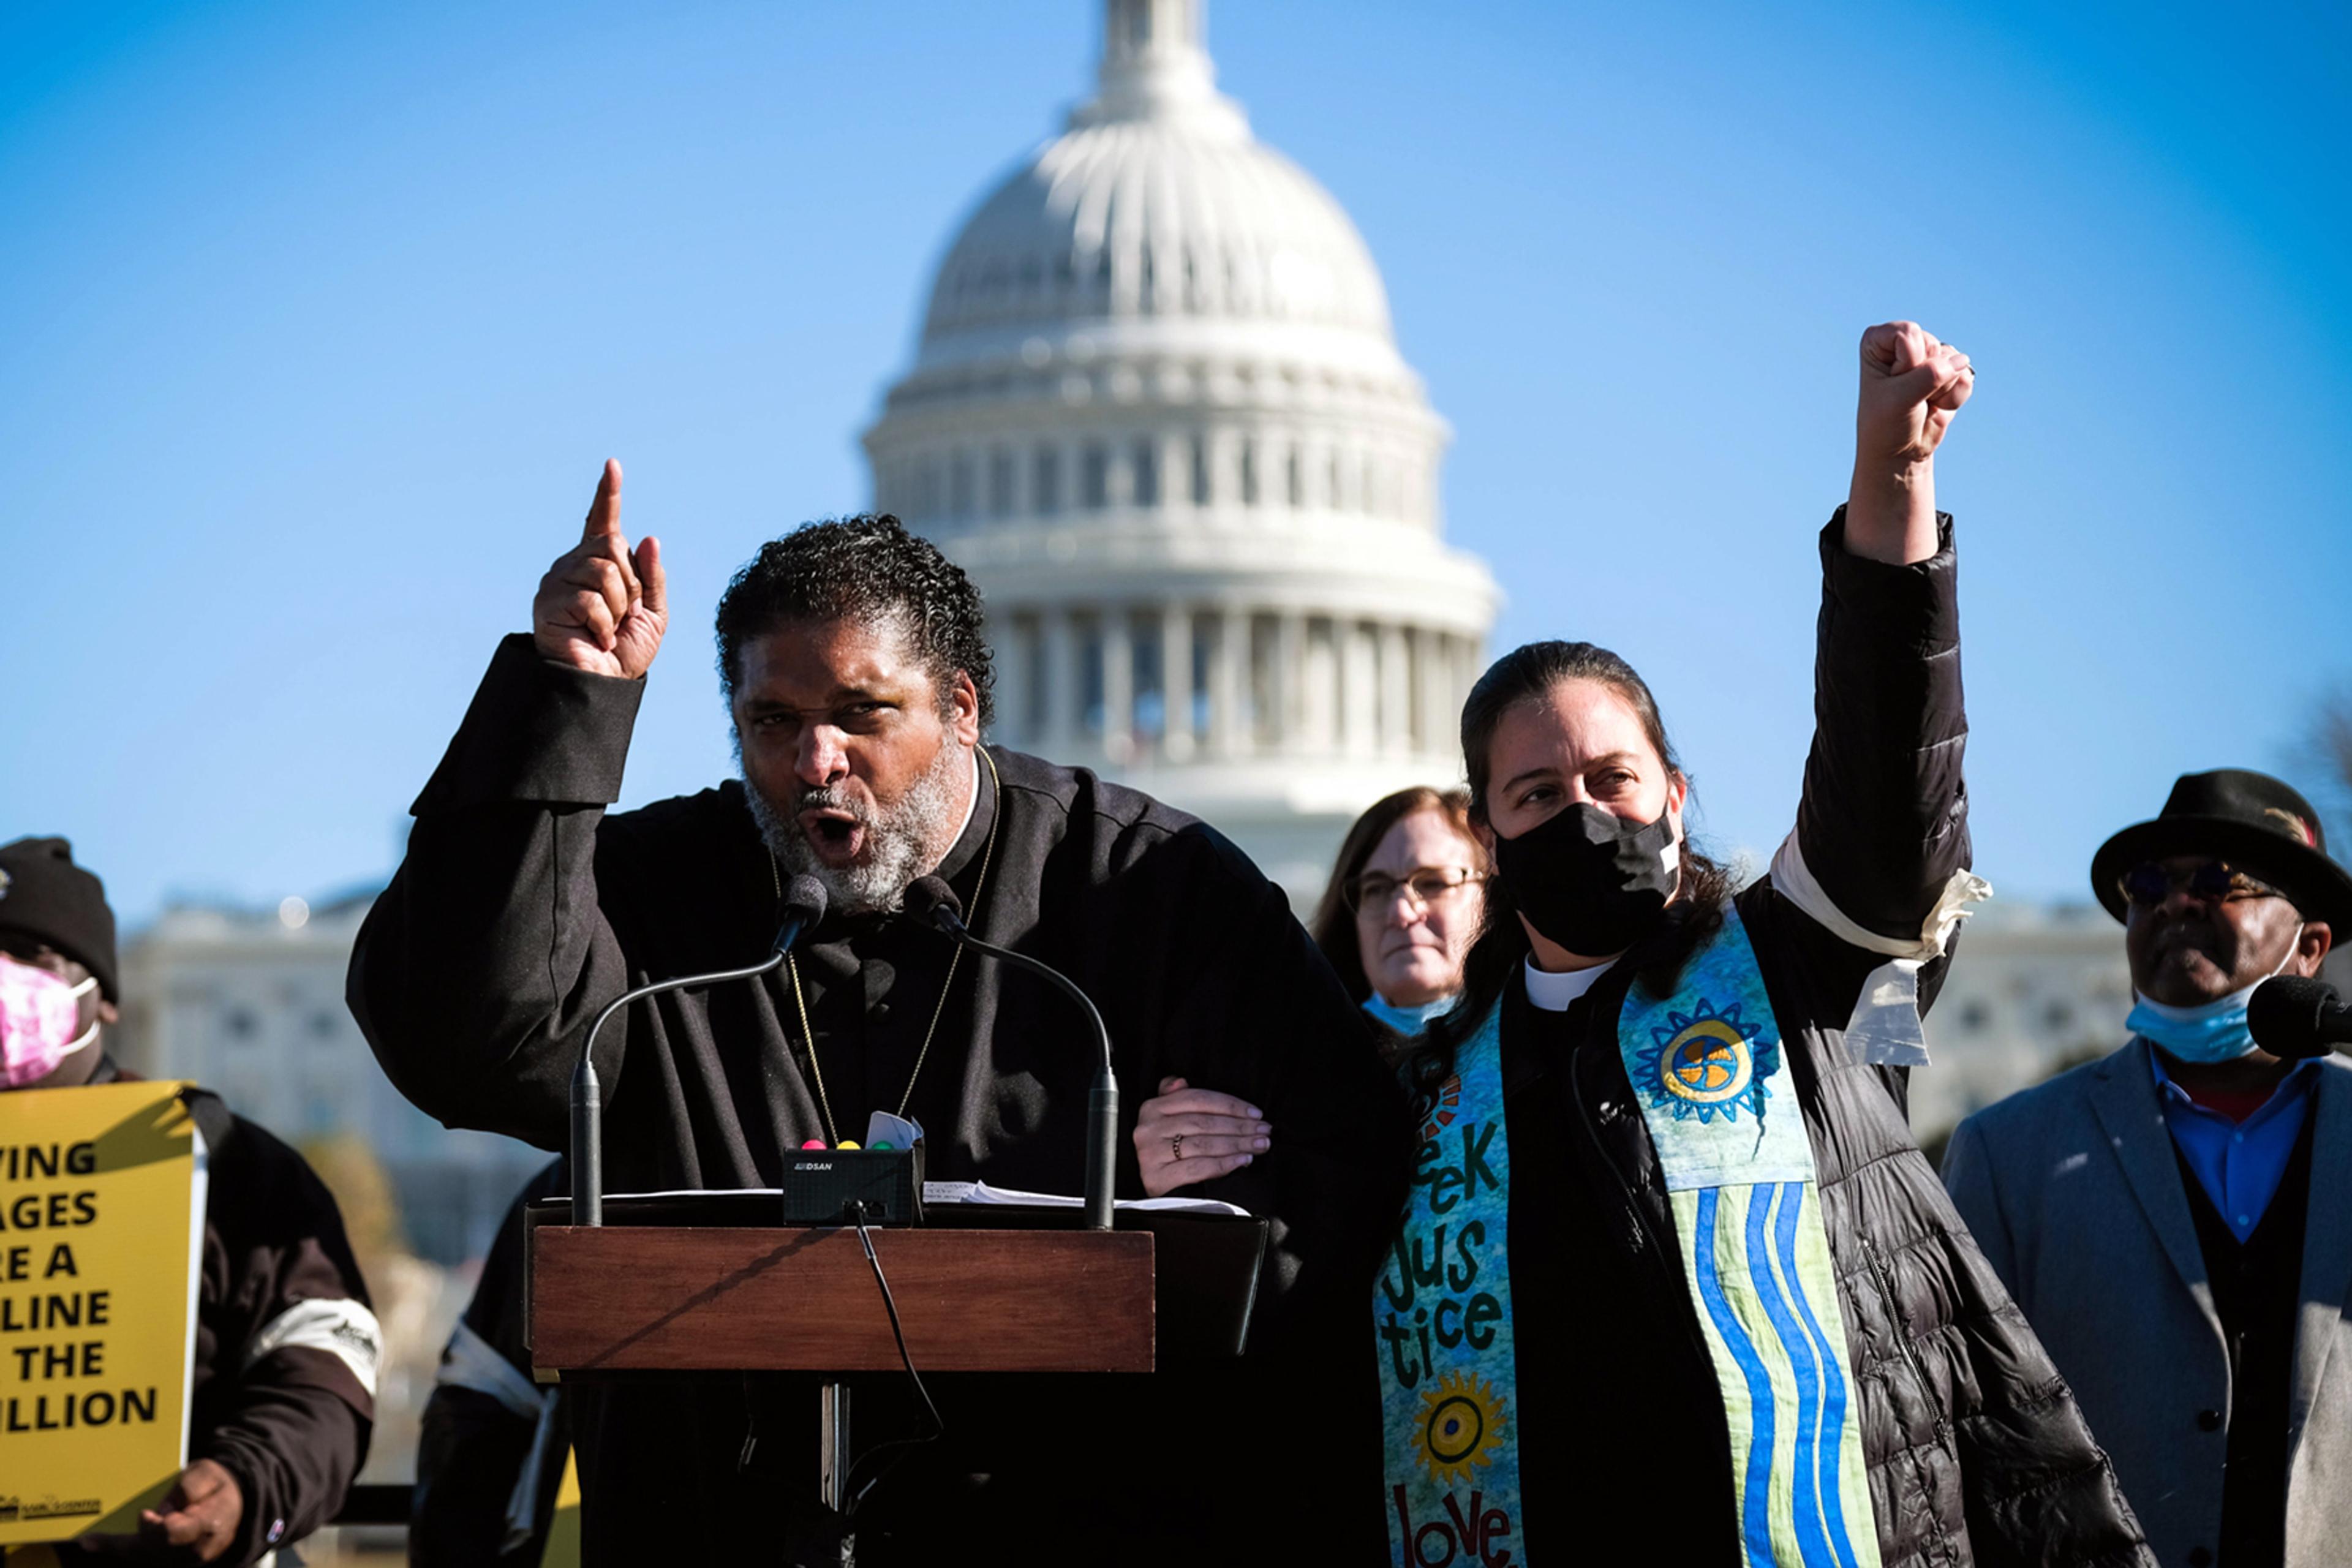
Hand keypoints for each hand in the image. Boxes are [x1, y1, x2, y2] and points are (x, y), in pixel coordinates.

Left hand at [74, 1458, 243, 1561]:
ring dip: (119, 1547)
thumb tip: (161, 1511)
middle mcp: (197, 1550)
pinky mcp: (173, 1561)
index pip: (175, 1533)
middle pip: (154, 1550)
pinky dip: (123, 1548)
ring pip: (146, 1556)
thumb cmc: (217, 1486)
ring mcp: (185, 1560)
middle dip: (127, 1541)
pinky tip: (97, 1542)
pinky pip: (145, 1556)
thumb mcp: (207, 1473)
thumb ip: (187, 1488)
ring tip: (91, 1541)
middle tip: (95, 1539)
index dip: (156, 1527)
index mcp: (210, 1524)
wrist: (233, 1505)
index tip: (144, 1514)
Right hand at [533, 459, 668, 678]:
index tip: (613, 465)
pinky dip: (604, 624)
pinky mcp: (547, 602)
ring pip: (604, 571)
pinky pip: (591, 599)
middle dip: (631, 583)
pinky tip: (598, 639)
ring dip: (618, 606)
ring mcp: (557, 581)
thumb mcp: (652, 613)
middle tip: (624, 614)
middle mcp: (573, 565)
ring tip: (608, 629)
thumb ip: (652, 577)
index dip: (608, 495)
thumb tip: (648, 538)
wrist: (602, 685)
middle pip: (612, 545)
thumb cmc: (624, 652)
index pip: (603, 522)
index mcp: (598, 563)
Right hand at [1133, 1077, 1270, 1196]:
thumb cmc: (1170, 1153)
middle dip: (1240, 1126)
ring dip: (1237, 1144)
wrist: (1158, 1196)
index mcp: (1152, 1108)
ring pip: (1204, 1144)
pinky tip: (1242, 1161)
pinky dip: (1225, 1164)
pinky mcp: (1157, 1178)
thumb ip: (1174, 1098)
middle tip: (1264, 1131)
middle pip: (1204, 1122)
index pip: (1198, 1099)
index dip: (1231, 1105)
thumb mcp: (1169, 1122)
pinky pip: (1199, 1167)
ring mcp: (1150, 1154)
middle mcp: (1148, 1129)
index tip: (1255, 1113)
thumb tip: (1180, 1081)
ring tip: (1258, 1145)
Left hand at [1846, 321, 1973, 563]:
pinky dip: (1958, 397)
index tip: (1890, 387)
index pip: (1906, 333)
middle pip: (1934, 343)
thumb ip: (1923, 374)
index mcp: (1877, 341)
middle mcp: (1902, 345)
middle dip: (1926, 375)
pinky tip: (1939, 411)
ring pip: (1956, 359)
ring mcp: (1928, 359)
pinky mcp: (1949, 376)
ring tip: (1923, 409)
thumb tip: (1952, 360)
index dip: (1905, 361)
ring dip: (1943, 389)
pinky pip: (1968, 376)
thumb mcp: (1896, 401)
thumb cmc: (1883, 430)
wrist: (1900, 458)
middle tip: (1908, 400)